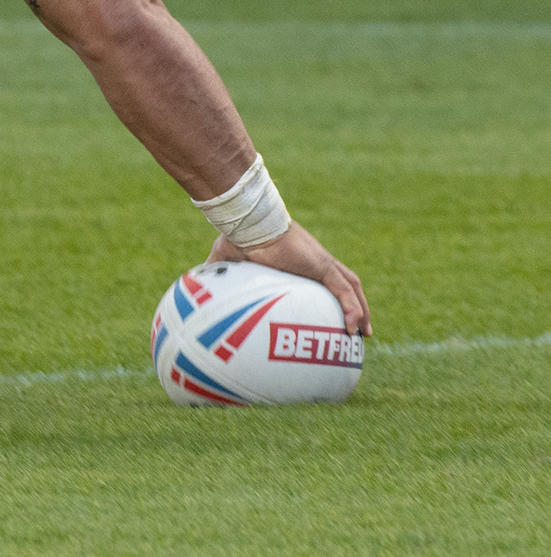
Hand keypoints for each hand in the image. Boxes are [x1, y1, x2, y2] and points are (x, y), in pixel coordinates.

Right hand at [206, 220, 370, 336]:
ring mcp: (321, 263)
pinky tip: (353, 329)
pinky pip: (344, 291)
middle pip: (346, 283)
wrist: (248, 224)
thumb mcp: (227, 261)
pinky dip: (352, 309)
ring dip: (360, 309)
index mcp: (298, 261)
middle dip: (355, 304)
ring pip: (351, 288)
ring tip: (362, 332)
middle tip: (357, 328)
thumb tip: (194, 283)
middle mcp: (315, 261)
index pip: (323, 279)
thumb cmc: (238, 237)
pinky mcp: (323, 266)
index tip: (333, 314)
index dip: (331, 296)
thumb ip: (219, 274)